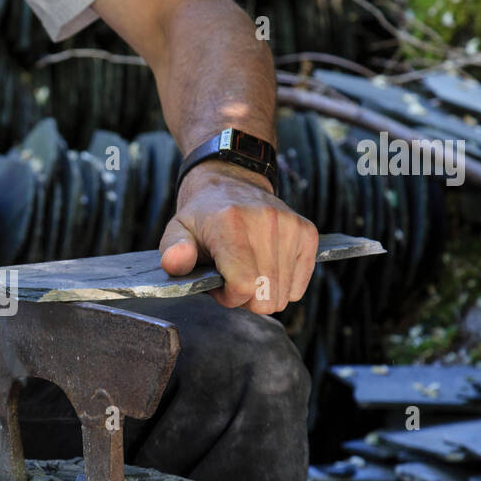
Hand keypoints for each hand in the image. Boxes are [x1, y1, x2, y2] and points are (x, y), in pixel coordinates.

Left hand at [158, 161, 317, 313]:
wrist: (230, 183)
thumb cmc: (202, 217)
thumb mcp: (176, 232)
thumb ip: (173, 252)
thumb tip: (176, 262)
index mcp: (229, 224)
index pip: (244, 286)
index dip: (229, 297)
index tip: (218, 284)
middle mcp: (265, 222)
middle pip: (266, 296)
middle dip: (245, 298)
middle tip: (231, 277)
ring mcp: (290, 226)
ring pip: (284, 295)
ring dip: (262, 291)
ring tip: (246, 268)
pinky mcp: (307, 232)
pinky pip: (299, 285)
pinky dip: (283, 284)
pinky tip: (266, 266)